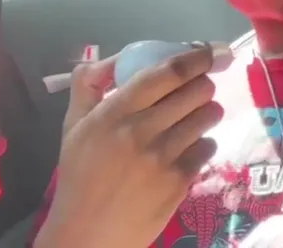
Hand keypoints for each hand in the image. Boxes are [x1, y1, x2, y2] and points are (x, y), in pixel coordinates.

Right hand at [35, 45, 222, 247]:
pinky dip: (203, 144)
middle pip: (197, 90)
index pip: (167, 72)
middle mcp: (141, 130)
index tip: (208, 52)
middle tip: (196, 93)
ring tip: (194, 120)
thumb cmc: (80, 176)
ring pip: (208, 116)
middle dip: (203, 86)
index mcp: (114, 112)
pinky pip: (208, 146)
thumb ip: (89, 87)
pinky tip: (187, 151)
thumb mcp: (74, 127)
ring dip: (206, 113)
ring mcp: (163, 157)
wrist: (87, 233)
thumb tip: (112, 58)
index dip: (196, 57)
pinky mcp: (179, 180)